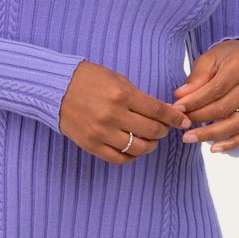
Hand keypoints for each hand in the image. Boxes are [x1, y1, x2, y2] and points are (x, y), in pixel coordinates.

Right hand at [57, 60, 192, 163]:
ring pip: (138, 148)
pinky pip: (119, 158)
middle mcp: (113, 115)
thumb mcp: (117, 79)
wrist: (55, 87)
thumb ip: (139, 97)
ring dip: (150, 145)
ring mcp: (101, 132)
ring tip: (149, 140)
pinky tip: (133, 148)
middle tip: (163, 128)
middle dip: (163, 130)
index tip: (183, 121)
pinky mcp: (91, 145)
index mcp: (122, 94)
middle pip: (152, 130)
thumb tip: (163, 112)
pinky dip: (131, 156)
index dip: (175, 118)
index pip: (159, 111)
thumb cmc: (88, 79)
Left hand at [173, 40, 238, 153]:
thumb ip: (196, 78)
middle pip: (224, 108)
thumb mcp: (209, 60)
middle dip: (198, 117)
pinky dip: (230, 144)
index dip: (195, 101)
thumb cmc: (225, 59)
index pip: (215, 89)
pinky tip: (213, 148)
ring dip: (210, 134)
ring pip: (235, 123)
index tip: (176, 109)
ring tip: (188, 138)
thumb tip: (179, 96)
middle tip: (180, 123)